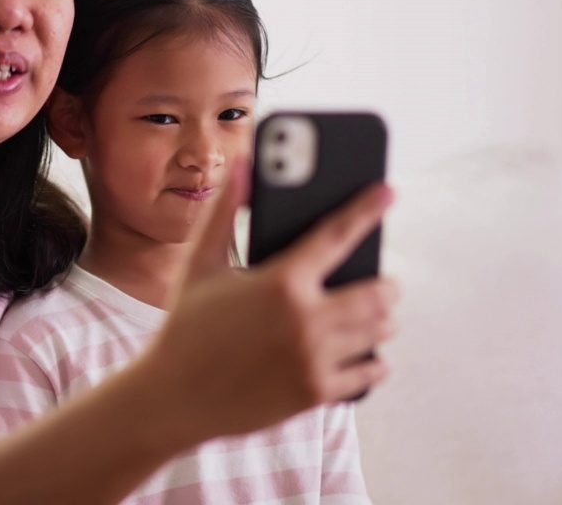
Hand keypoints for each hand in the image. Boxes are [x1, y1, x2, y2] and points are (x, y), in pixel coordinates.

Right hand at [137, 158, 397, 448]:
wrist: (174, 398)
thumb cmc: (186, 326)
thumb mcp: (201, 264)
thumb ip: (225, 211)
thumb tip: (242, 163)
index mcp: (280, 282)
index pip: (337, 234)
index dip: (367, 209)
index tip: (387, 193)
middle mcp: (304, 320)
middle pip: (378, 292)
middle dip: (385, 284)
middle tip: (379, 281)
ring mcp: (314, 359)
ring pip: (380, 331)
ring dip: (383, 319)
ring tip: (373, 315)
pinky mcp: (316, 392)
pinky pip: (369, 373)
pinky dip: (375, 362)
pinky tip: (368, 355)